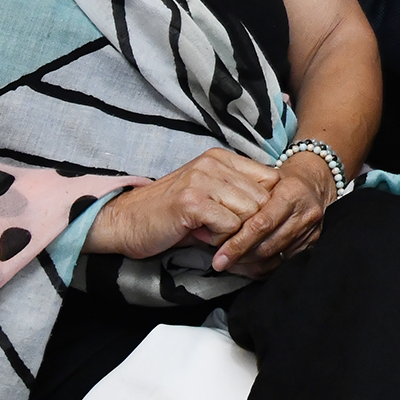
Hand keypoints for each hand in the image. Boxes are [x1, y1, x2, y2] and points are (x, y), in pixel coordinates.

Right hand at [83, 149, 280, 261]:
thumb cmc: (168, 215)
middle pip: (265, 199)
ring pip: (250, 213)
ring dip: (236, 234)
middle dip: (253, 225)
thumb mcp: (208, 197)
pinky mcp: (192, 201)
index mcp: (222, 158)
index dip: (269, 207)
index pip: (272, 179)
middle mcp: (214, 163)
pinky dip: (222, 240)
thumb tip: (276, 213)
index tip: (256, 226)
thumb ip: (238, 197)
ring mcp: (202, 180)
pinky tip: (203, 239)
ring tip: (214, 237)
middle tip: (231, 238)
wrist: (123, 223)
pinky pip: (230, 225)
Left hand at [211, 150, 336, 276]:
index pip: (261, 224)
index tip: (218, 257)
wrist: (313, 183)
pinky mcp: (313, 243)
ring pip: (275, 258)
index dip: (238, 244)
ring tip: (231, 264)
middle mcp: (305, 212)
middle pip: (268, 245)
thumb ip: (237, 200)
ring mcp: (311, 230)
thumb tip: (205, 228)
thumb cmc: (278, 182)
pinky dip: (262, 267)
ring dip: (249, 265)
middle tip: (220, 263)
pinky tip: (247, 265)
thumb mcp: (260, 180)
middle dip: (241, 257)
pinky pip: (283, 263)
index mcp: (291, 192)